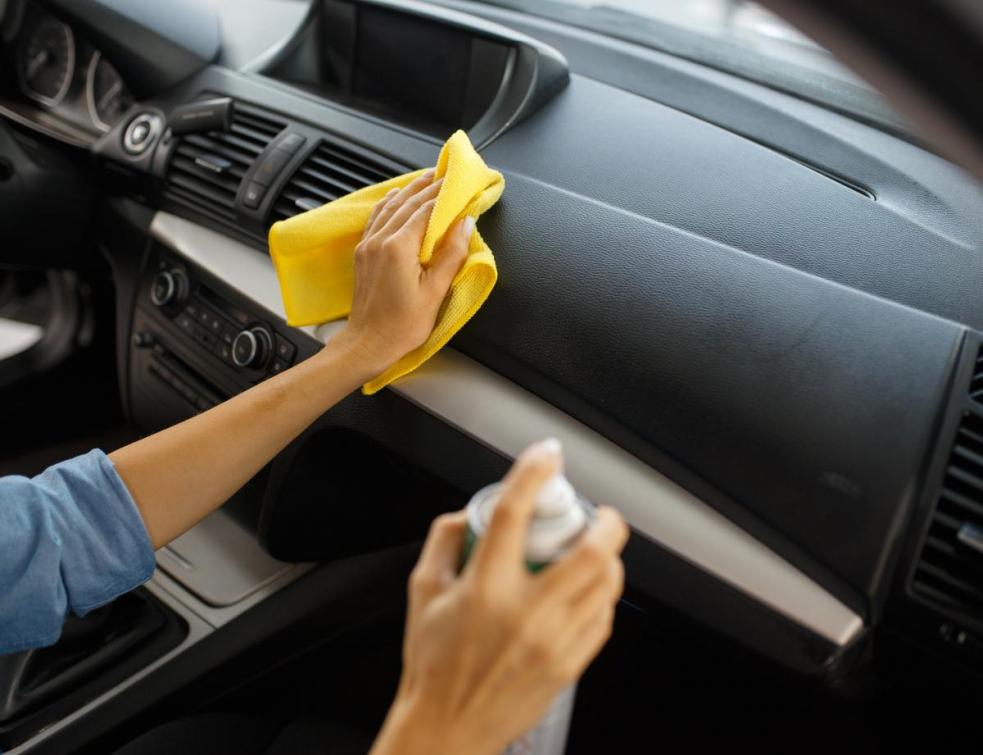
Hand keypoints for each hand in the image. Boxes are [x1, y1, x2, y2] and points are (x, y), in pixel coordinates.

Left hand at [336, 170, 473, 376]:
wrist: (368, 344)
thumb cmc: (402, 325)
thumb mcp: (435, 292)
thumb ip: (451, 254)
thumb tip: (465, 224)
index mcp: (398, 247)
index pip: (425, 210)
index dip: (444, 195)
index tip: (459, 183)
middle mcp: (379, 240)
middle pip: (407, 203)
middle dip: (428, 187)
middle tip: (446, 175)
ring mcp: (367, 245)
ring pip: (389, 207)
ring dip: (408, 190)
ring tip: (425, 179)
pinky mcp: (362, 253)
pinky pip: (376, 218)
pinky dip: (389, 204)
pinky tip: (396, 198)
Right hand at [370, 440, 628, 754]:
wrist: (447, 727)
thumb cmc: (432, 662)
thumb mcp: (421, 591)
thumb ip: (444, 540)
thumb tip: (472, 513)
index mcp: (484, 589)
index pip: (514, 514)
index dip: (533, 473)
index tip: (546, 455)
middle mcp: (525, 613)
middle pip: (588, 552)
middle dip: (605, 522)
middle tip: (600, 514)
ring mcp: (553, 641)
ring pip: (605, 584)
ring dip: (608, 557)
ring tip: (597, 550)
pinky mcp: (569, 665)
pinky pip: (602, 619)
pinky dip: (603, 596)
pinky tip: (589, 590)